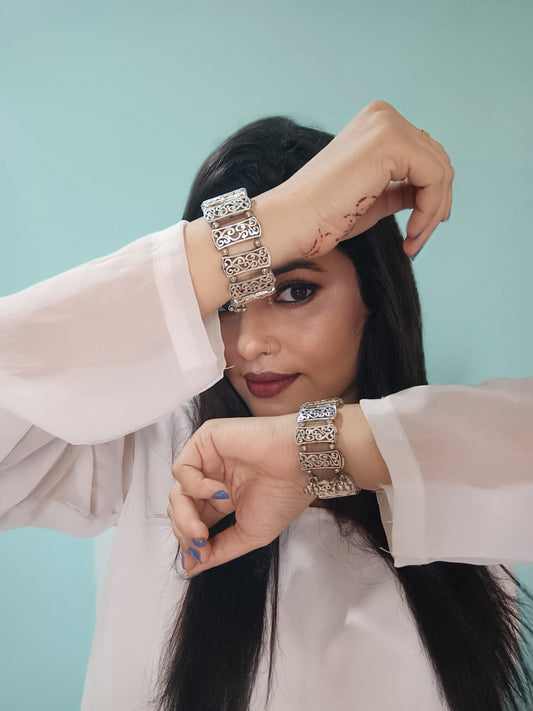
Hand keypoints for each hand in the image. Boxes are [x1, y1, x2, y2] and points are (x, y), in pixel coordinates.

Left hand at [168, 413, 311, 574]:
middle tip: (200, 544)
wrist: (301, 465)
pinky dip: (195, 486)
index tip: (196, 559)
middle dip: (185, 531)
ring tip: (203, 530)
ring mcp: (208, 459)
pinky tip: (219, 493)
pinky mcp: (205, 439)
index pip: (193, 519)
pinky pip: (182, 469)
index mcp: (222, 497)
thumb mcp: (249, 533)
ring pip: (177, 492)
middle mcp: (212, 477)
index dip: (189, 540)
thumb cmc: (285, 494)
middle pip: (181, 507)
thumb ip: (219, 549)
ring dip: (185, 516)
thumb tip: (192, 567)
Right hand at [275, 100, 452, 259]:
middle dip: (435, 206)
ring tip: (413, 242)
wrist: (294, 220)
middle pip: (438, 162)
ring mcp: (387, 125)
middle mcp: (384, 116)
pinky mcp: (391, 142)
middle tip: (418, 240)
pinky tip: (411, 233)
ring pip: (440, 171)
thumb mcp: (375, 198)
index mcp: (377, 124)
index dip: (432, 197)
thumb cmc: (324, 215)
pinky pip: (434, 177)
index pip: (426, 157)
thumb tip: (432, 194)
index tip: (420, 231)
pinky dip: (429, 210)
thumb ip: (402, 189)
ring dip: (432, 213)